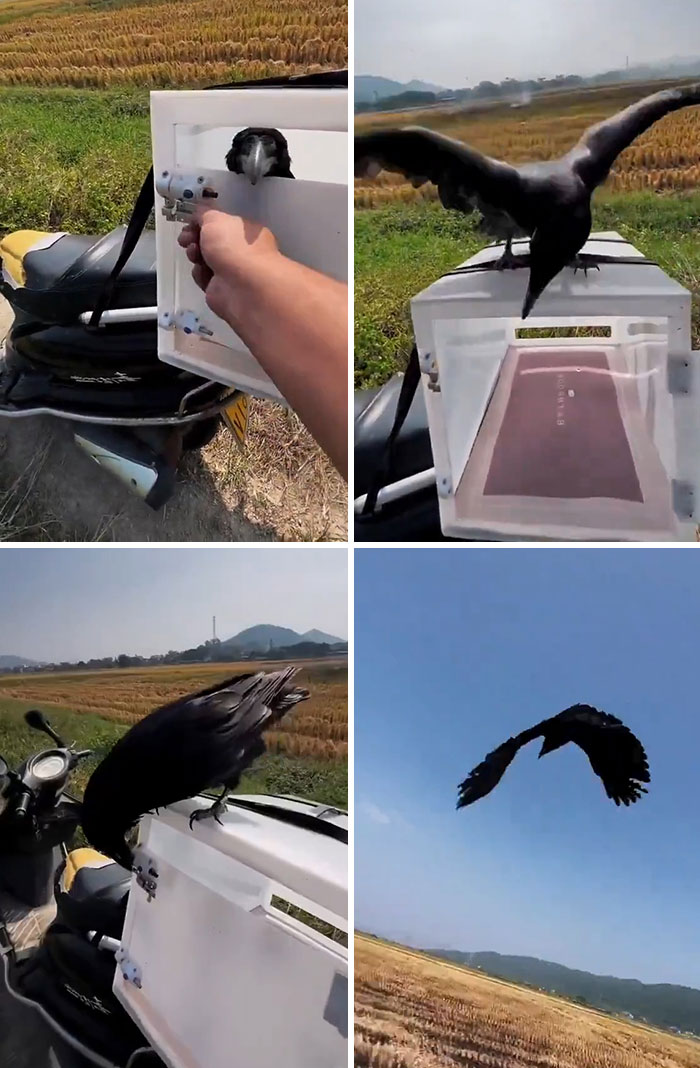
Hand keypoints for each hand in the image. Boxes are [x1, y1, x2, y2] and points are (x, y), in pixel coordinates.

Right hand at [177, 207, 279, 324]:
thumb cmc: (233, 246)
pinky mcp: (221, 289)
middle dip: (195, 237)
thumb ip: (203, 213)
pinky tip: (201, 271)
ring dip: (195, 254)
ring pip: (205, 259)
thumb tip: (199, 215)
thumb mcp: (215, 218)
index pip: (223, 224)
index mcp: (246, 232)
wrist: (242, 287)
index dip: (204, 222)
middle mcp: (242, 251)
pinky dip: (200, 273)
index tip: (190, 222)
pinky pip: (205, 277)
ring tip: (193, 253)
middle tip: (185, 239)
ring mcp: (232, 272)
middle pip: (212, 241)